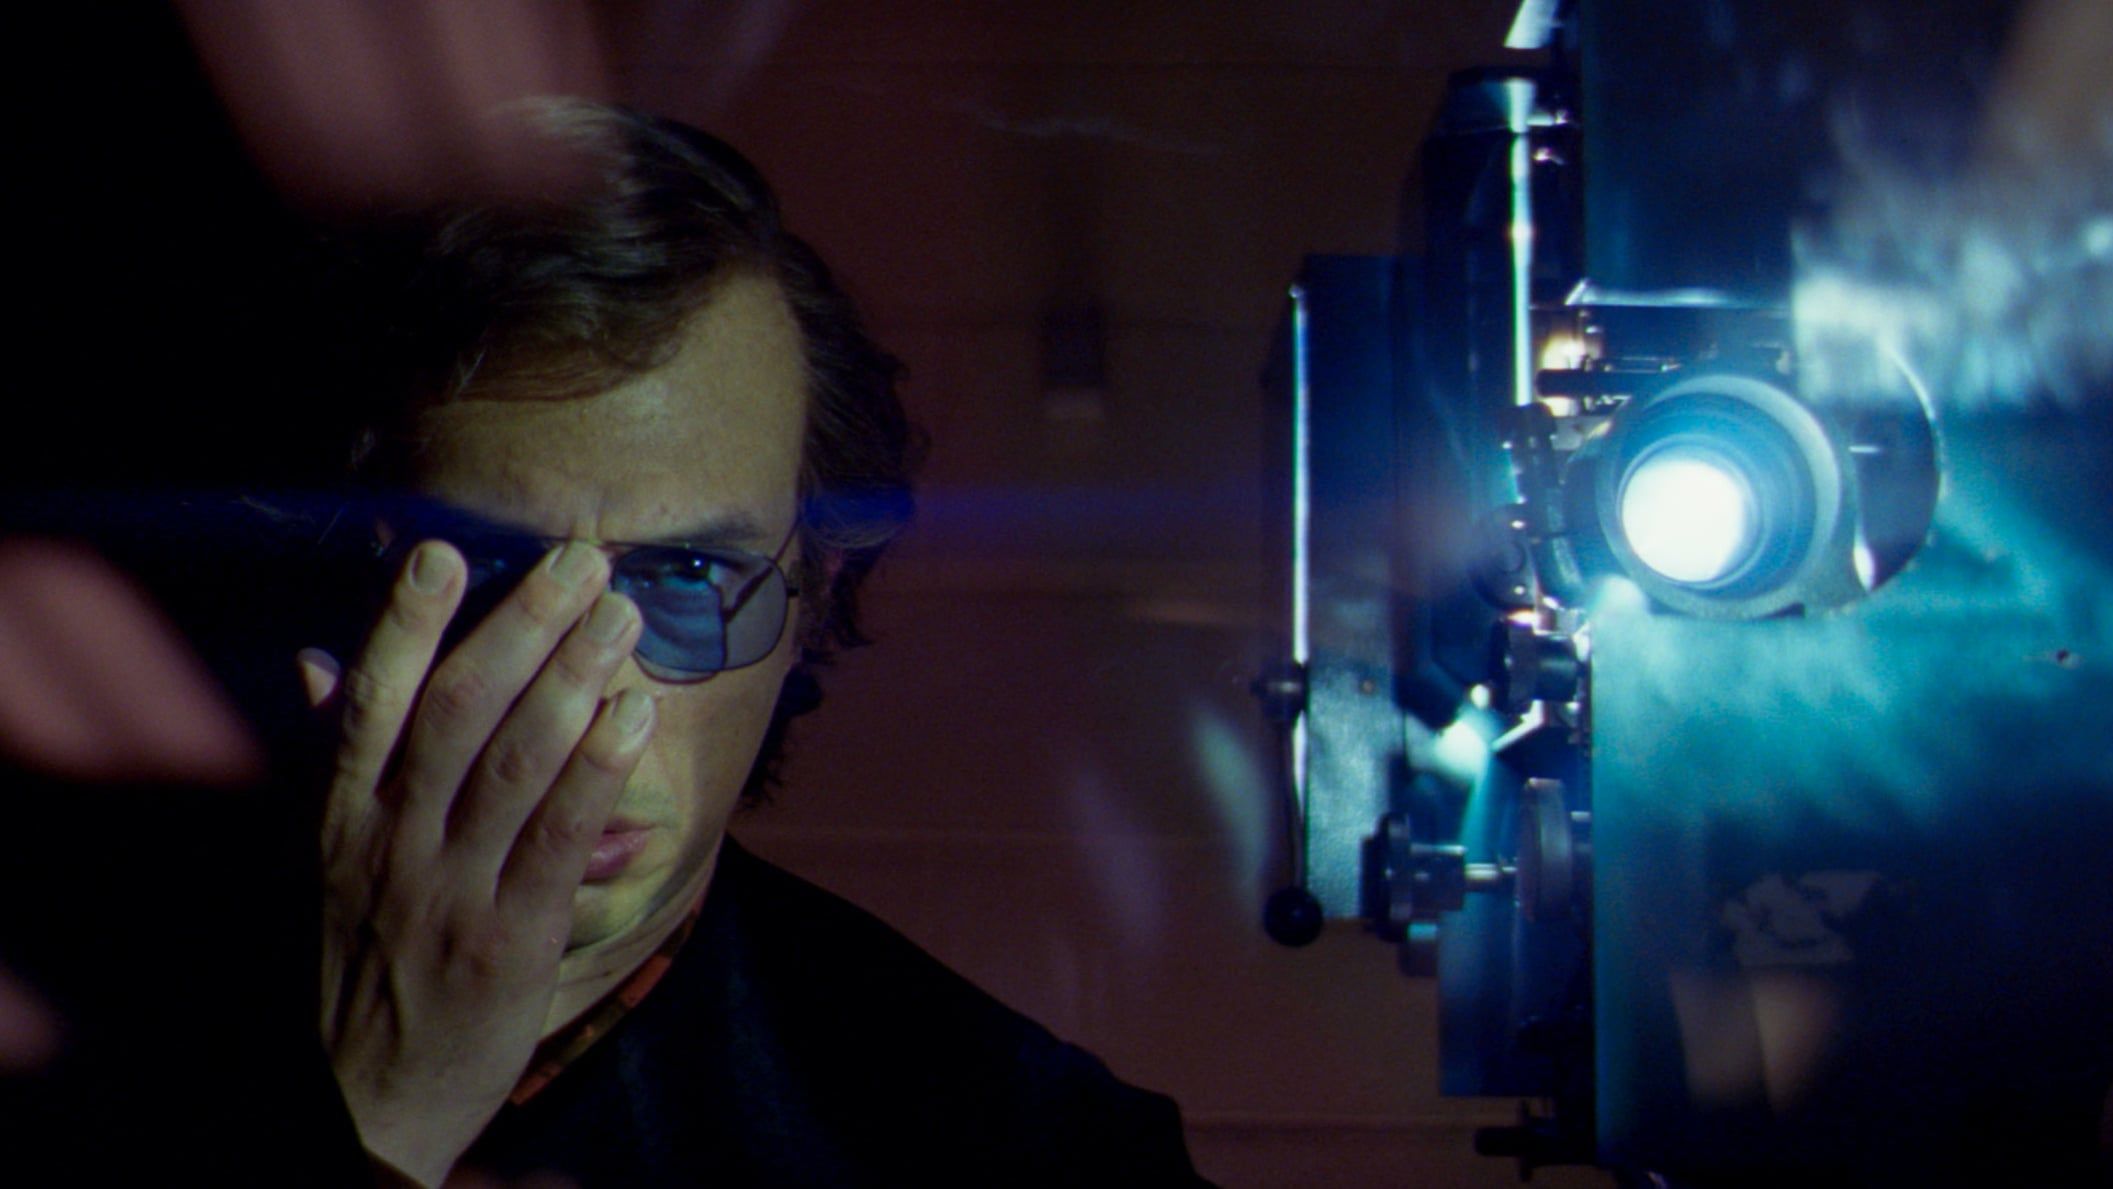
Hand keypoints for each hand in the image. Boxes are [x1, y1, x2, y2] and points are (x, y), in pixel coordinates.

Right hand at [306, 540, 653, 1185]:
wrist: (363, 1102)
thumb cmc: (358, 961)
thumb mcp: (324, 858)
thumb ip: (330, 755)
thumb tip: (315, 659)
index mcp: (341, 816)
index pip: (373, 700)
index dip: (407, 622)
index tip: (445, 549)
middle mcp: (390, 841)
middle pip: (458, 712)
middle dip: (523, 627)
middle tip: (584, 559)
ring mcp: (450, 889)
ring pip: (513, 765)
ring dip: (574, 679)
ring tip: (624, 615)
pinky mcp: (509, 938)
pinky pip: (557, 840)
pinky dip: (598, 773)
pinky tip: (635, 717)